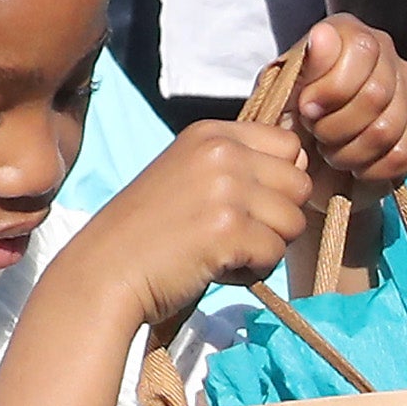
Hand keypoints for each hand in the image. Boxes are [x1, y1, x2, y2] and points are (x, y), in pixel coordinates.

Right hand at [53, 119, 319, 326]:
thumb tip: (302, 166)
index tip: (249, 204)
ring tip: (223, 252)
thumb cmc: (149, 233)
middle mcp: (222, 151)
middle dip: (277, 218)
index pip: (289, 145)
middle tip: (236, 234)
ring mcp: (226, 188)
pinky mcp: (229, 229)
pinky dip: (252, 272)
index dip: (280, 181)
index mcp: (211, 133)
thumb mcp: (190, 177)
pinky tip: (216, 268)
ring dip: (266, 247)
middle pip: (299, 184)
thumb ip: (238, 166)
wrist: (105, 271)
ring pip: (293, 222)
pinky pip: (275, 254)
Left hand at [282, 8, 406, 200]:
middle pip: (376, 95)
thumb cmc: (295, 112)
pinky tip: (356, 166)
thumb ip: (305, 63)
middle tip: (317, 136)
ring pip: (388, 129)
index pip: (361, 51)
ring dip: (351, 152)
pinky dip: (374, 169)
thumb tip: (322, 37)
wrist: (309, 148)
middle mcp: (387, 53)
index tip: (307, 110)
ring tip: (333, 152)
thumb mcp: (286, 88)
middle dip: (337, 127)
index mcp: (350, 33)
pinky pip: (405, 153)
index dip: (332, 88)